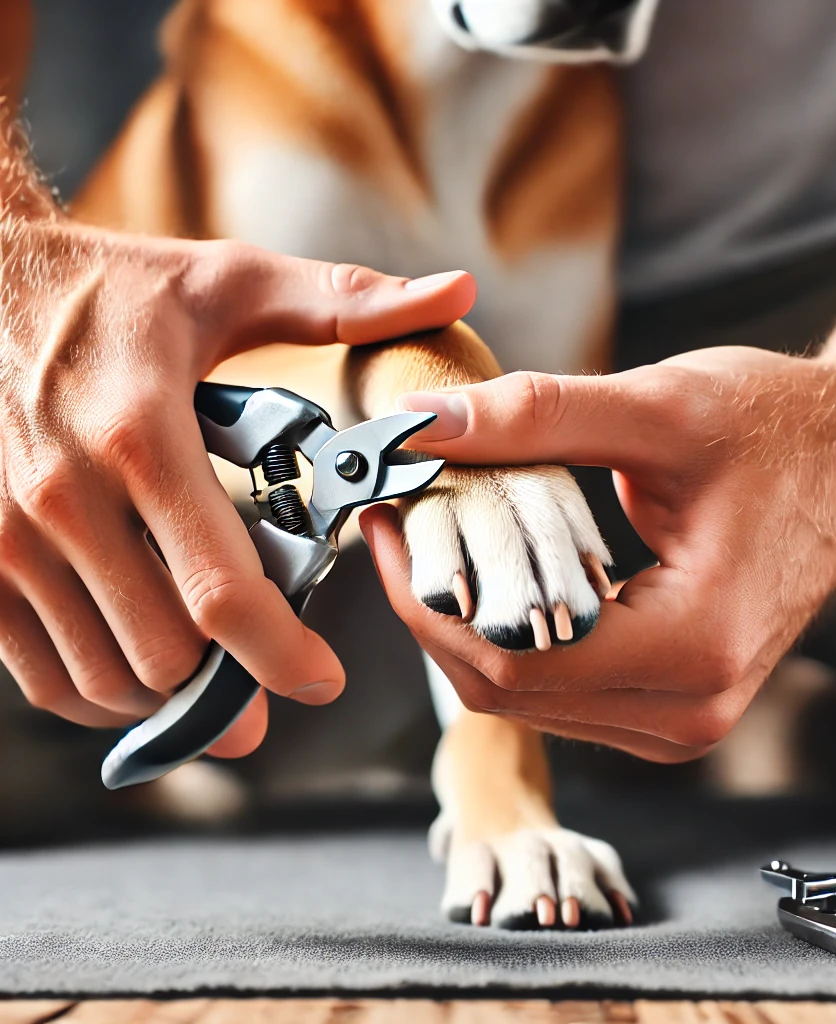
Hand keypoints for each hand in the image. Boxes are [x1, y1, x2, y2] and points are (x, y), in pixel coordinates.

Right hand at [0, 216, 473, 752]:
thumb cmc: (111, 285)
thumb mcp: (231, 282)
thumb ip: (345, 301)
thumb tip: (456, 293)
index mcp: (141, 437)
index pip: (221, 591)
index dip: (281, 656)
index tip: (321, 680)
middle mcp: (63, 499)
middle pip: (166, 654)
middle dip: (234, 675)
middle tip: (274, 660)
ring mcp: (4, 538)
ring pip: (105, 679)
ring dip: (173, 692)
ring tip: (216, 665)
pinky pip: (42, 675)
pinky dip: (102, 693)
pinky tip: (145, 665)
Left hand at [360, 346, 835, 761]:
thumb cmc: (783, 427)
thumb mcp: (660, 409)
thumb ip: (536, 416)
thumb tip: (421, 425)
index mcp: (694, 646)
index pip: (510, 657)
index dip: (423, 594)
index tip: (384, 520)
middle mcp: (691, 707)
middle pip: (506, 688)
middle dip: (434, 609)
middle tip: (396, 525)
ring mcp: (685, 716)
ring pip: (527, 698)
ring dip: (470, 624)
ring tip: (436, 542)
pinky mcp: (676, 701)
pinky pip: (563, 690)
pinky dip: (515, 636)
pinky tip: (496, 574)